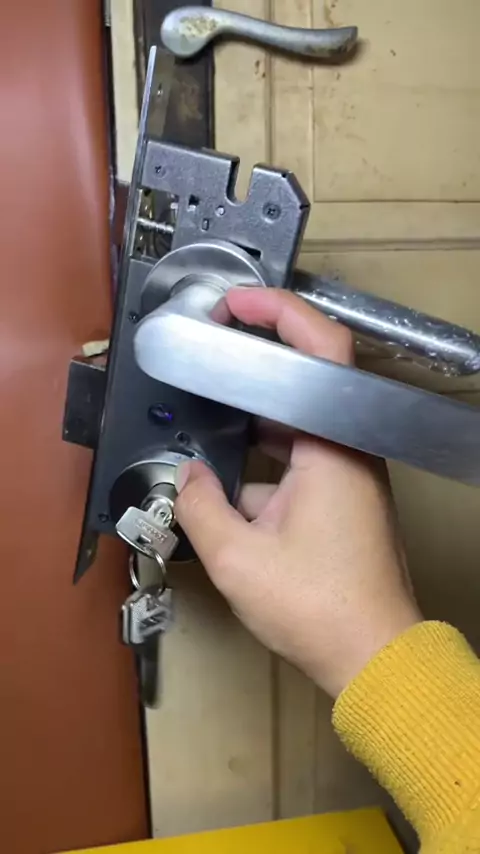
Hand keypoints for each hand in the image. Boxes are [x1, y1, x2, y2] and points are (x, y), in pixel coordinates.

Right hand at [174, 288, 421, 697]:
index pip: (317, 349)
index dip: (276, 312)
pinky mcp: (341, 498)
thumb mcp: (238, 559)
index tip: (231, 305)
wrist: (372, 657)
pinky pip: (297, 456)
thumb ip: (198, 507)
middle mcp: (346, 449)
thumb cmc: (319, 608)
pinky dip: (262, 454)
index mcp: (332, 446)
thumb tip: (183, 477)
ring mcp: (347, 474)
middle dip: (253, 357)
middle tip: (209, 345)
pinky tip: (224, 474)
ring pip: (296, 420)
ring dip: (253, 413)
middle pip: (304, 377)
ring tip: (206, 405)